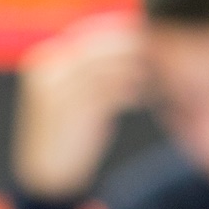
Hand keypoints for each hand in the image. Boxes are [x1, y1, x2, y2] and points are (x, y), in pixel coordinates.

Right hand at [11, 16, 150, 199]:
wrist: (47, 172)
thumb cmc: (71, 132)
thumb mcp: (80, 96)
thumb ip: (97, 72)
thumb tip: (134, 47)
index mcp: (47, 57)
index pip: (90, 35)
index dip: (123, 37)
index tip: (153, 39)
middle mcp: (46, 67)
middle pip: (99, 49)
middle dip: (132, 51)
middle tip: (162, 55)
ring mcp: (53, 87)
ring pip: (104, 70)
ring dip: (133, 72)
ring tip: (156, 78)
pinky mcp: (65, 110)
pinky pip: (103, 93)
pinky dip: (126, 92)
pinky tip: (141, 99)